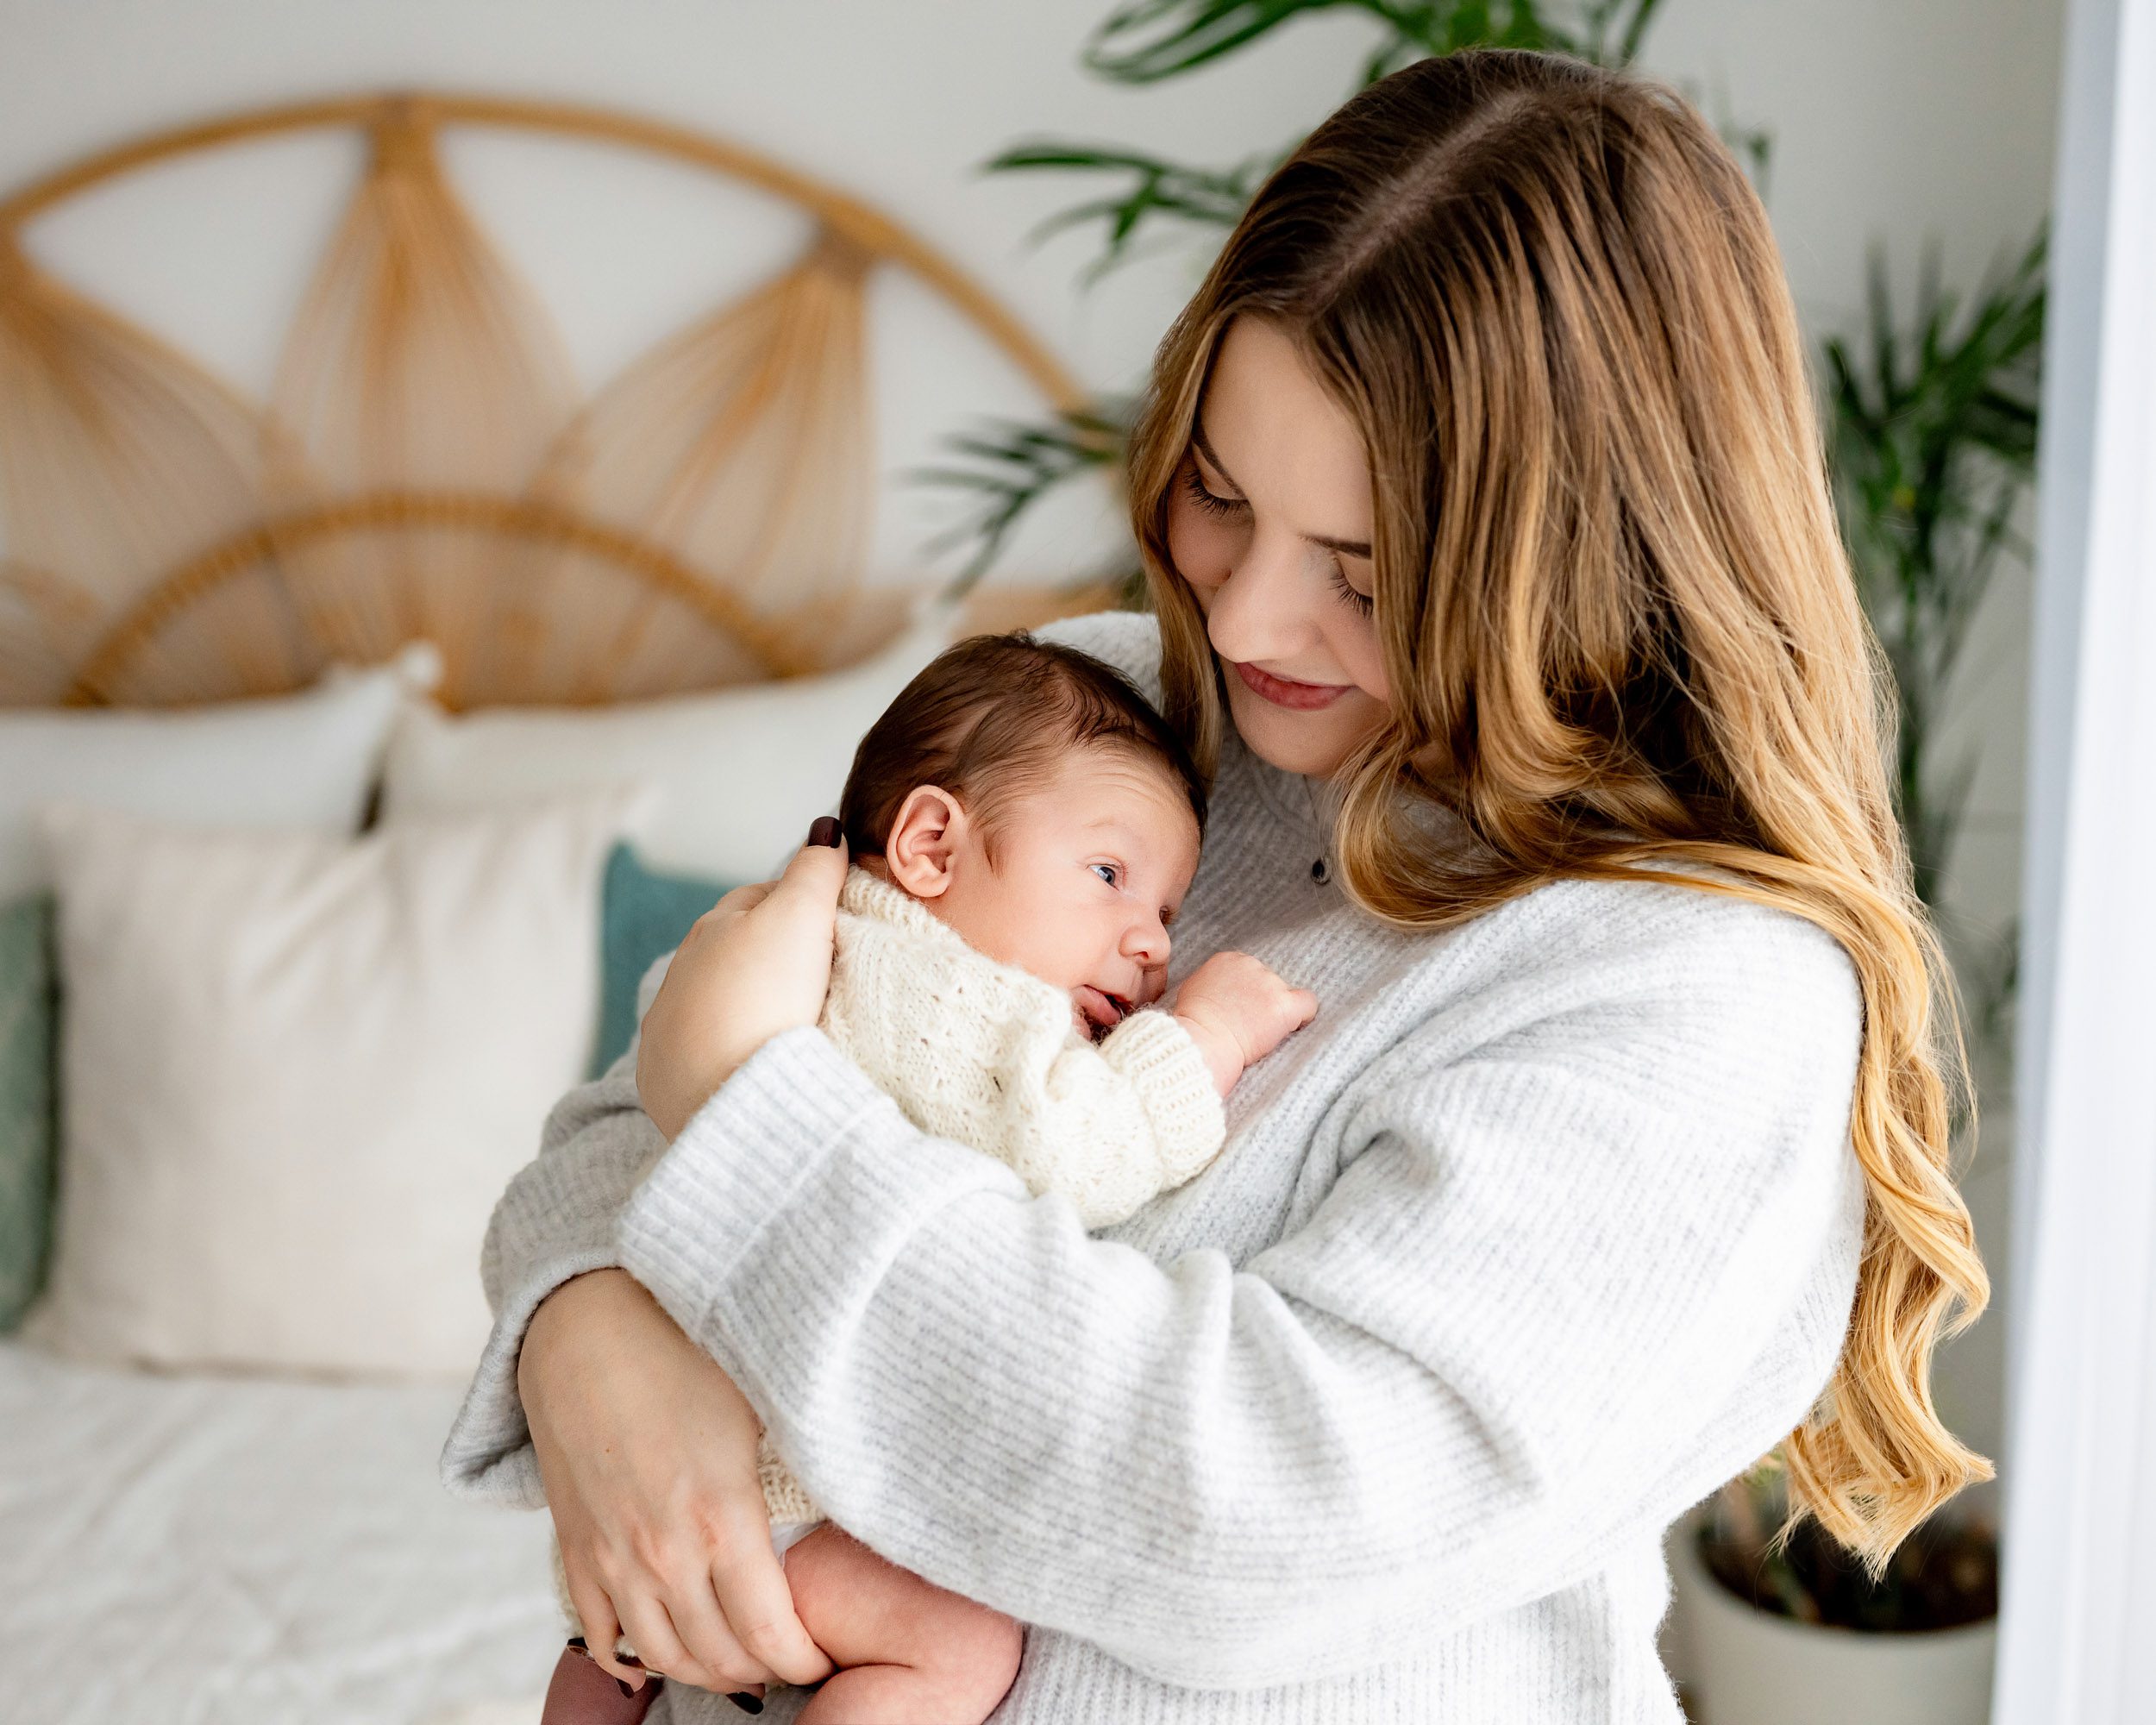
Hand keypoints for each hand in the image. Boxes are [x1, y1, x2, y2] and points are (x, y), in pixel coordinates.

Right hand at [521, 1268, 836, 1696]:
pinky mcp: (576, 1553)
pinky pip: (601, 1636)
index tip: (825, 1658)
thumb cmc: (683, 1358)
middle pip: (719, 1657)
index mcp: (723, 1519)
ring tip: (736, 1665)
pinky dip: (632, 1660)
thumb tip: (851, 1505)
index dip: (804, 1660)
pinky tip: (657, 1664)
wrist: (585, 1332)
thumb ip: (798, 1472)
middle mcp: (665, 1554)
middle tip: (787, 1662)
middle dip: (761, 1672)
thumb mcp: (760, 1411)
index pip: (771, 1633)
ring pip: (663, 1656)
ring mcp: (613, 1560)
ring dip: (704, 1672)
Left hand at [637, 822, 848, 1139]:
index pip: (761, 897)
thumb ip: (815, 870)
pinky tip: (751, 1059)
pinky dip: (725, 1047)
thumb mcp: (801, 917)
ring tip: (790, 1022)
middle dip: (770, 953)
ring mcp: (668, 1027)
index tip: (835, 925)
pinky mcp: (664, 1078)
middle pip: (735, 949)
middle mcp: (681, 971)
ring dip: (746, 1002)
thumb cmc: (767, 997)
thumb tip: (825, 829)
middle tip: (820, 974)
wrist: (730, 1095)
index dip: (802, 903)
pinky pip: (701, 1051)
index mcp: (713, 926)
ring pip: (715, 999)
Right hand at [1173, 951, 1317, 1095]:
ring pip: (1285, 995)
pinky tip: (1293, 1026)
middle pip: (1269, 981)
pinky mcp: (1284, 1005)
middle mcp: (1252, 965)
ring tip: (1259, 1032)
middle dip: (1262, 1001)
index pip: (1250, 971)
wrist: (1202, 1040)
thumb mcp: (1193, 988)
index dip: (1247, 992)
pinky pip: (1308, 1003)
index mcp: (1229, 959)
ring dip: (1276, 1011)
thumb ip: (1213, 981)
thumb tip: (1220, 988)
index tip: (1239, 1009)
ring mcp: (1270, 984)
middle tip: (1248, 1023)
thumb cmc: (1193, 1022)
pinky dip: (1305, 1015)